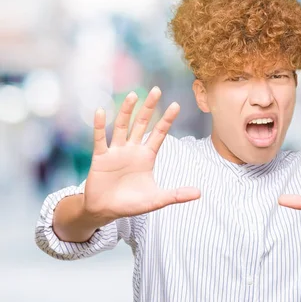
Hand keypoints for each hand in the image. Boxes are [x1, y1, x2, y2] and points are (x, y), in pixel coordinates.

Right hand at [84, 87, 200, 224]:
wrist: (106, 211)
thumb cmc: (131, 204)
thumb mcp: (156, 200)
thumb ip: (176, 195)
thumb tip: (199, 193)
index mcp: (147, 157)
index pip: (159, 134)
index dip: (166, 120)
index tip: (176, 104)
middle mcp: (132, 150)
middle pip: (142, 124)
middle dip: (149, 107)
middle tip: (156, 89)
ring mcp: (116, 152)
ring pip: (122, 127)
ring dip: (126, 111)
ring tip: (133, 96)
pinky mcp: (100, 158)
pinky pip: (100, 139)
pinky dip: (100, 126)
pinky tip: (101, 111)